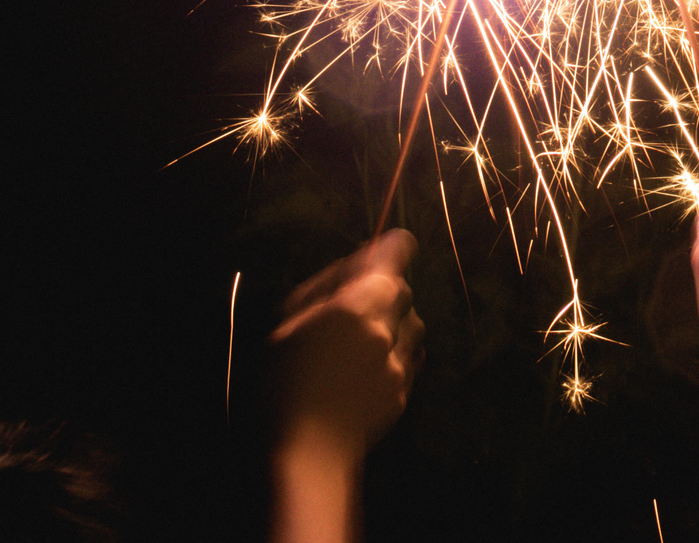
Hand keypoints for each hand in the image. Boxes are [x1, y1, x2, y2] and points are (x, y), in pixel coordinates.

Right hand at [269, 230, 423, 462]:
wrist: (307, 451)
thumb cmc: (284, 381)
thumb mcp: (288, 323)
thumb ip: (324, 288)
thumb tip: (352, 266)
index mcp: (360, 303)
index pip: (395, 257)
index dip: (394, 247)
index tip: (389, 246)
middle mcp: (389, 328)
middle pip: (405, 292)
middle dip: (387, 289)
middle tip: (358, 301)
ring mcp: (401, 362)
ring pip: (415, 325)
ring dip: (397, 321)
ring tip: (366, 335)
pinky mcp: (404, 393)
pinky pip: (412, 359)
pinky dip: (398, 352)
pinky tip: (372, 364)